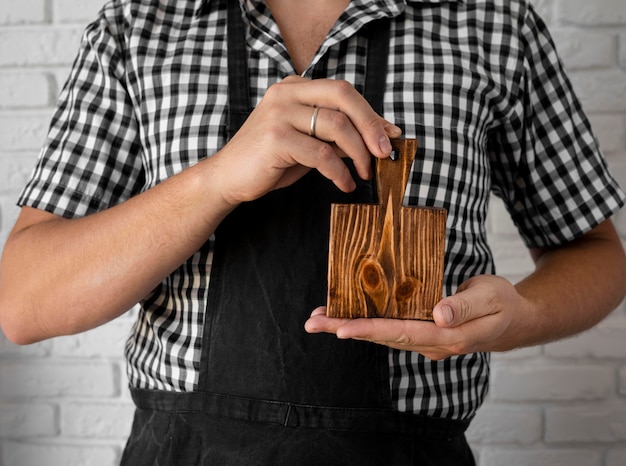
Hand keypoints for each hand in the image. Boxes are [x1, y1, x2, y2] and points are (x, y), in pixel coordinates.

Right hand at [211, 76, 401, 205]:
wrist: (228, 178)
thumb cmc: (270, 161)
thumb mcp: (309, 142)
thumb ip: (337, 134)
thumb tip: (380, 136)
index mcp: (295, 87)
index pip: (343, 92)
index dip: (371, 114)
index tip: (390, 135)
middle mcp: (287, 93)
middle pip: (343, 97)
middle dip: (370, 125)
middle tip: (384, 152)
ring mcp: (280, 113)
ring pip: (336, 126)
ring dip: (358, 153)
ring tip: (364, 173)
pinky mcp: (276, 138)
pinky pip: (322, 154)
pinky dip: (339, 172)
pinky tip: (344, 184)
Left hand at [305, 274, 528, 359]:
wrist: (514, 322)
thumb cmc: (503, 304)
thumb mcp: (490, 297)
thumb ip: (465, 306)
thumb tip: (438, 313)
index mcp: (449, 335)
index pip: (403, 332)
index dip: (371, 330)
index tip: (342, 328)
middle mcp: (432, 343)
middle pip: (383, 337)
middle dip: (346, 329)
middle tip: (313, 322)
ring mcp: (426, 341)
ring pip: (383, 335)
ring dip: (349, 327)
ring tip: (319, 319)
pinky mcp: (422, 334)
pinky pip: (390, 330)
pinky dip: (366, 324)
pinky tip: (346, 316)